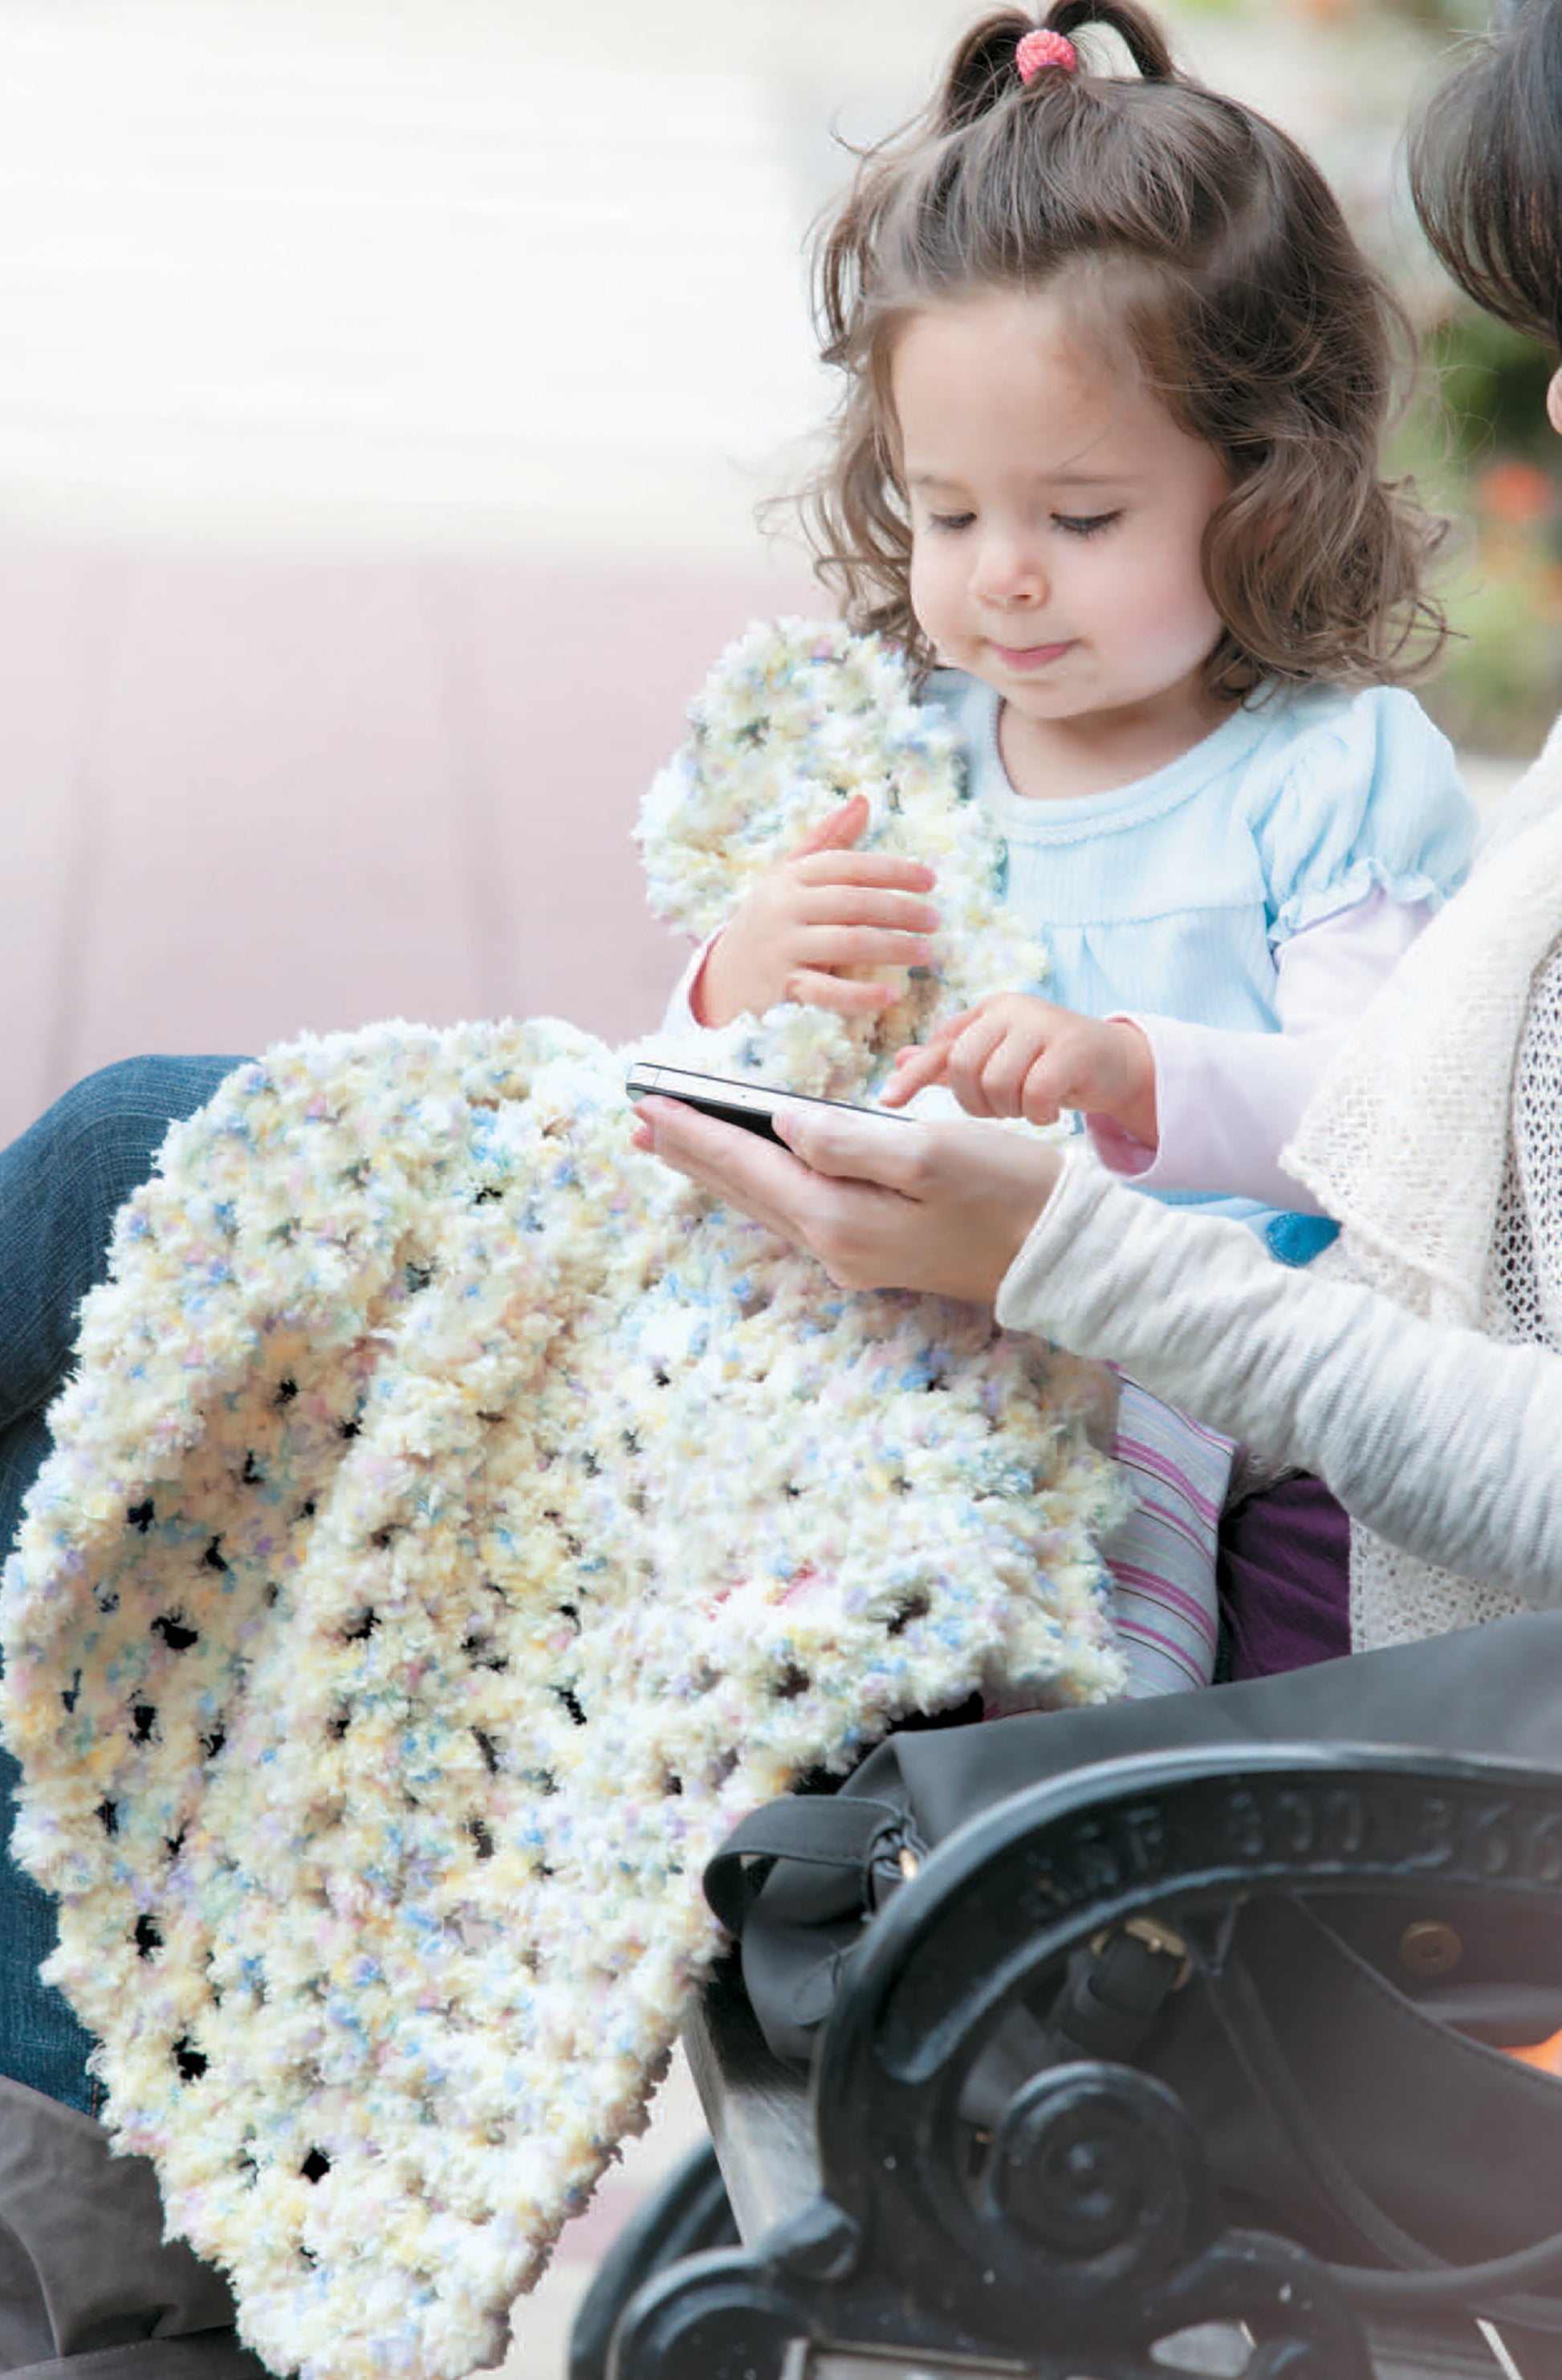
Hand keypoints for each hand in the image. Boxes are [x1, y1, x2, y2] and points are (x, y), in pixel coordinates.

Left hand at [630, 1095, 1062, 1302]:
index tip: (648, 1103)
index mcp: (839, 1217)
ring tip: (675, 1143)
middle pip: (745, 1189)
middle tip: (638, 1121)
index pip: (747, 1164)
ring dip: (719, 1171)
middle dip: (691, 1151)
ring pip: (765, 1204)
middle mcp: (834, 1245)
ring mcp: (853, 1255)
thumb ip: (847, 1140)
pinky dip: (760, 1184)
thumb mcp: (931, 1152)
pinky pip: (795, 1212)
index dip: (695, 1131)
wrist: (1063, 1254)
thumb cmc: (1009, 1191)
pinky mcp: (875, 1253)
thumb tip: (783, 1124)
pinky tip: (751, 1174)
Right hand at [694, 793, 939, 1026]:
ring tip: (924, 952)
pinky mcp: (782, 987)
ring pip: (846, 943)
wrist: (725, 976)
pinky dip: (860, 995)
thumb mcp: (790, 876)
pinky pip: (826, 991)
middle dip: (900, 910)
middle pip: (853, 903)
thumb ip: (827, 840)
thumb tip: (863, 800)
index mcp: (791, 877)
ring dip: (892, 947)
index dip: (892, 871)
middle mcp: (784, 908)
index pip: (847, 866)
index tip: (930, 881)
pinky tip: (891, 995)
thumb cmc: (771, 920)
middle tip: (935, 920)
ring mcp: (783, 948)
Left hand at [884, 994, 1156, 1143]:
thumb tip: (901, 1059)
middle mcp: (1012, 1010)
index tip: (888, 1101)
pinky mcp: (1073, 1047)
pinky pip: (1035, 1093)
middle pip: (965, 1066)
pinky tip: (1050, 1112)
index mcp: (989, 1012)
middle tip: (1001, 1109)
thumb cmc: (1048, 1064)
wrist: (1115, 1064)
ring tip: (1028, 1106)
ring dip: (1010, 1109)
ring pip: (998, 1082)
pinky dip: (1039, 1113)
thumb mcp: (997, 1060)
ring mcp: (1043, 1024)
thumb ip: (953, 1061)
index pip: (942, 1044)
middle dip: (977, 1102)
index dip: (914, 1075)